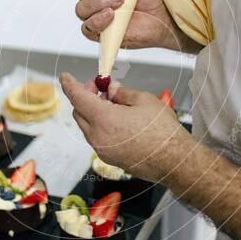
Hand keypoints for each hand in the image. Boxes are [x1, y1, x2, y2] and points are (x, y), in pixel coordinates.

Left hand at [60, 72, 191, 181]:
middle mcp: (98, 137)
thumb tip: (111, 90)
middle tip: (100, 87)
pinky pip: (97, 138)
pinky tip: (118, 119)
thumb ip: (122, 93)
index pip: (77, 98)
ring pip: (87, 126)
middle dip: (85, 97)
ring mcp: (102, 150)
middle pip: (79, 112)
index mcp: (103, 119)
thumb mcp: (144, 101)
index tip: (66, 78)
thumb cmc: (163, 133)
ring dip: (93, 112)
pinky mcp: (110, 159)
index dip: (69, 85)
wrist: (175, 162)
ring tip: (113, 103)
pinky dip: (100, 125)